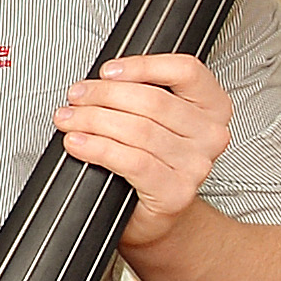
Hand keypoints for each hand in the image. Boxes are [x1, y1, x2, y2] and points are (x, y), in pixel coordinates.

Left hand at [58, 53, 235, 243]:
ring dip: (94, 121)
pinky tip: (78, 144)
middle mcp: (211, 134)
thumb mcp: (156, 120)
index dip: (142, 66)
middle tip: (76, 97)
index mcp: (212, 107)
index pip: (185, 71)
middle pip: (153, 101)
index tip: (107, 71)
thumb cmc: (152, 162)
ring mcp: (197, 165)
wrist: (155, 214)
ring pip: (139, 130)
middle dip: (104, 95)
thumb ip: (141, 93)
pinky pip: (132, 162)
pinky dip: (98, 149)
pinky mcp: (176, 192)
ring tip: (68, 120)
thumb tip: (99, 81)